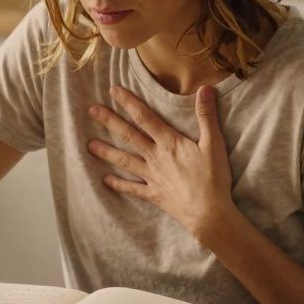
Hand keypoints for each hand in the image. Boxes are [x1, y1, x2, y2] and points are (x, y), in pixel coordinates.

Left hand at [87, 85, 233, 239]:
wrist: (209, 214)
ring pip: (124, 161)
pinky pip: (132, 188)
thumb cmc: (213, 179)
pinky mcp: (153, 194)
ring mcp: (152, 177)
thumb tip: (205, 89)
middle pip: (128, 136)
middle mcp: (155, 157)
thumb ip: (206, 116)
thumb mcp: (214, 144)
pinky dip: (118, 184)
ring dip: (106, 152)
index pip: (145, 117)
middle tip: (91, 111)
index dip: (129, 103)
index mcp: (169, 143)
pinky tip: (105, 180)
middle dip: (109, 121)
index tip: (113, 91)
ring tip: (89, 145)